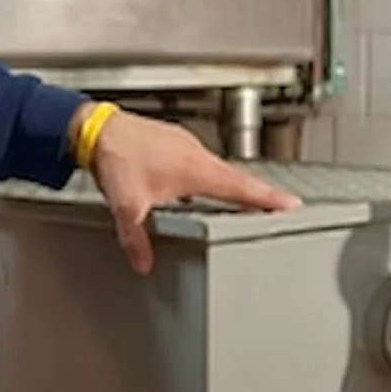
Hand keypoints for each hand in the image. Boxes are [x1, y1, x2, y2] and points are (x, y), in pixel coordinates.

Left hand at [82, 108, 300, 274]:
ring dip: (233, 183)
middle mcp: (197, 154)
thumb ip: (136, 239)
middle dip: (259, 193)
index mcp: (197, 170)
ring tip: (245, 200)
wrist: (97, 127)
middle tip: (278, 206)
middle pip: (237, 177)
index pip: (242, 187)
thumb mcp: (127, 206)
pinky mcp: (174, 141)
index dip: (269, 198)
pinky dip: (210, 175)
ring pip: (218, 168)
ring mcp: (186, 145)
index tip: (292, 205)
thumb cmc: (117, 158)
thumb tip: (143, 264)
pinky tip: (200, 186)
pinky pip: (201, 161)